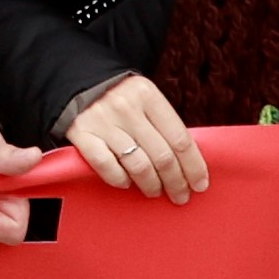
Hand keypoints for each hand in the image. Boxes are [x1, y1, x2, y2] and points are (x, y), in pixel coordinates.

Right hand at [61, 76, 208, 203]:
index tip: (199, 184)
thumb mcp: (146, 100)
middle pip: (162, 155)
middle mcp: (127, 107)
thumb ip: (164, 125)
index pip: (180, 139)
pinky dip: (120, 180)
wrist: (78, 82)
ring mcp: (103, 122)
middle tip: (180, 196)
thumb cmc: (120, 98)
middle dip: (175, 182)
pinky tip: (127, 183)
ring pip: (137, 165)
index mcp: (148, 96)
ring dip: (151, 185)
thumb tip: (188, 164)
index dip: (193, 166)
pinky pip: (106, 166)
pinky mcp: (81, 134)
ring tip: (155, 191)